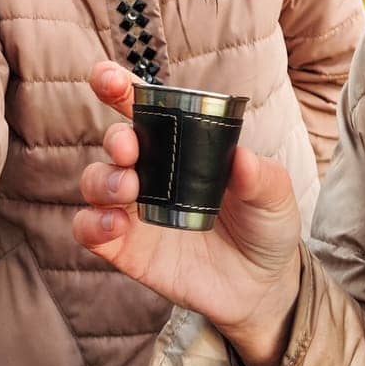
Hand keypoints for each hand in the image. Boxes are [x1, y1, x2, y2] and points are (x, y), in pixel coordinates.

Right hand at [72, 62, 303, 365]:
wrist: (261, 288)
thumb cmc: (265, 226)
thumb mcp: (275, 198)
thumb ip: (262, 177)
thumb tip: (242, 158)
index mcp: (182, 145)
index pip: (144, 109)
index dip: (119, 87)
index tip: (106, 78)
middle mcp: (151, 171)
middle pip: (115, 141)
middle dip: (116, 137)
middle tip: (130, 148)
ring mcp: (134, 209)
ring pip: (95, 180)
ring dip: (103, 179)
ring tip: (130, 190)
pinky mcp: (125, 247)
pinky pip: (88, 229)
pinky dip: (92, 223)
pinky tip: (117, 225)